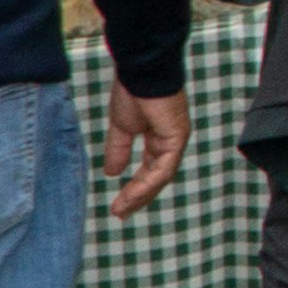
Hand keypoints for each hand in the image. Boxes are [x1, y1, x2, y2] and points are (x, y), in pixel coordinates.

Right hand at [105, 85, 192, 218]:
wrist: (139, 73)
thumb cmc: (132, 92)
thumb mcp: (121, 127)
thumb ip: (119, 149)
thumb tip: (111, 173)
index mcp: (160, 137)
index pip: (150, 169)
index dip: (135, 187)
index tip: (119, 204)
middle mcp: (171, 140)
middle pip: (157, 177)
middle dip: (139, 197)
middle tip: (120, 214)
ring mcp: (176, 139)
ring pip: (161, 176)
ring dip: (140, 195)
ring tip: (121, 210)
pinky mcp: (176, 137)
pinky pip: (163, 168)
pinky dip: (146, 184)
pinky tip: (131, 195)